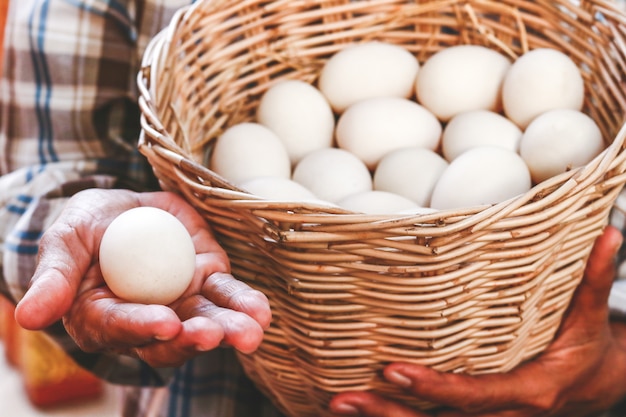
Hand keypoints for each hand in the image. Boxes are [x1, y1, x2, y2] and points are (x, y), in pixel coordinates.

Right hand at [14, 189, 271, 366]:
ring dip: (230, 327)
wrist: (124, 211)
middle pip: (172, 338)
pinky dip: (245, 303)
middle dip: (196, 338)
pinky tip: (261, 312)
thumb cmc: (86, 228)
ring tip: (252, 331)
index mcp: (104, 317)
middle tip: (216, 337)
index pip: (121, 327)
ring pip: (207, 320)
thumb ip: (53, 277)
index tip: (165, 324)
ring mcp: (181, 301)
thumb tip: (28, 318)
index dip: (141, 326)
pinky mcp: (207, 279)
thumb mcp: (65, 240)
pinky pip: (228, 294)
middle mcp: (147, 318)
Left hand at [329, 225, 625, 416]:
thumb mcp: (591, 318)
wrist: (596, 386)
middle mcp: (502, 416)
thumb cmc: (587, 350)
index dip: (436, 388)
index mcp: (529, 392)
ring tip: (337, 402)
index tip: (394, 370)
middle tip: (345, 397)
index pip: (476, 396)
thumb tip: (611, 234)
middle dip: (390, 413)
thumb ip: (593, 279)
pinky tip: (360, 407)